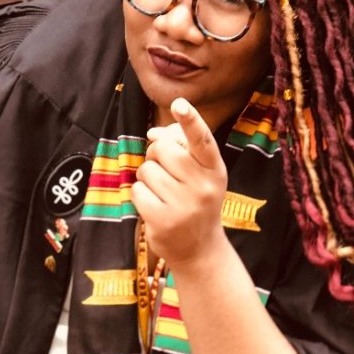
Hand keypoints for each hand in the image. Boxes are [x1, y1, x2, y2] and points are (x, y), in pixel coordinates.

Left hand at [132, 97, 226, 268]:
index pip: (202, 140)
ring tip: (162, 194)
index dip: (190, 120)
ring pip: (147, 169)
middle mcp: (203, 187)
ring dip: (147, 178)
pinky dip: (140, 195)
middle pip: (162, 150)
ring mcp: (184, 206)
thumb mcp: (198, 175)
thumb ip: (179, 149)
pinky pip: (137, 190)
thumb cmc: (196, 202)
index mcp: (215, 170)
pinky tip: (154, 207)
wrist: (200, 249)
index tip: (179, 103)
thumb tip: (153, 133)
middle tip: (166, 174)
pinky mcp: (163, 221)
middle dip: (156, 156)